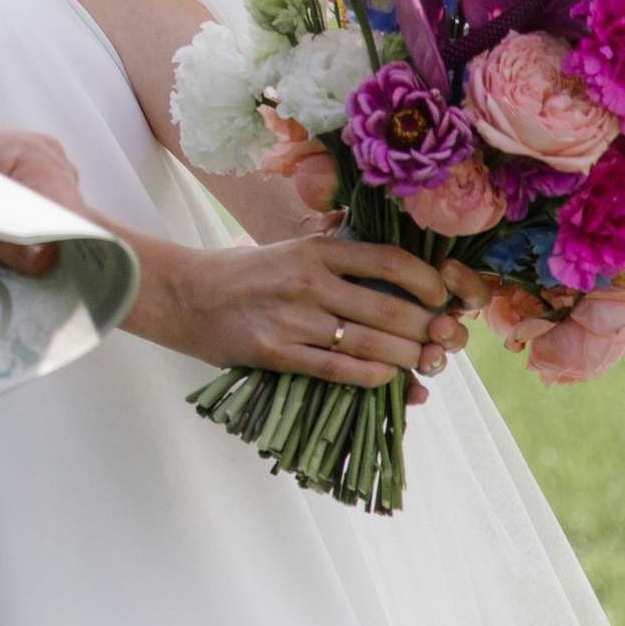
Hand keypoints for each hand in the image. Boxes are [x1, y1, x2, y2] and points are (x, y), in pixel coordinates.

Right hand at [123, 223, 460, 395]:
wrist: (183, 295)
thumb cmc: (241, 273)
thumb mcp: (287, 248)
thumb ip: (335, 251)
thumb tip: (389, 258)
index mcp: (314, 250)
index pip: (388, 261)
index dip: (426, 281)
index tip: (440, 296)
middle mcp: (308, 280)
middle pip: (388, 307)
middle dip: (425, 328)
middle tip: (441, 340)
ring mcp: (292, 318)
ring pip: (370, 342)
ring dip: (406, 356)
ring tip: (420, 361)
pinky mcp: (275, 352)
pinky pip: (337, 369)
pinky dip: (371, 376)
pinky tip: (387, 378)